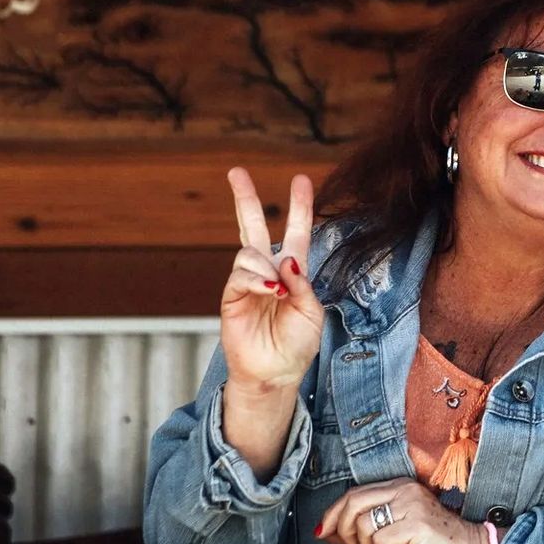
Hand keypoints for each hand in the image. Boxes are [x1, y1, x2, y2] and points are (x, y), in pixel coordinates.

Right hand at [220, 167, 323, 393]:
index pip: (297, 231)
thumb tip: (286, 259)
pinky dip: (256, 280)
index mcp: (294, 271)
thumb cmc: (297, 344)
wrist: (276, 372)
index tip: (301, 179)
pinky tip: (268, 292)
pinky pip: (240, 275)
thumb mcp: (312, 311)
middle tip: (236, 171)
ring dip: (265, 266)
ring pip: (249, 251)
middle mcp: (268, 270)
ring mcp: (247, 282)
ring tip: (276, 291)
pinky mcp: (231, 296)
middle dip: (245, 198)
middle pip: (254, 226)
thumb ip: (303, 284)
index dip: (300, 206)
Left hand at [316, 478, 491, 543]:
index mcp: (398, 487)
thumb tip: (325, 533)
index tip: (324, 533)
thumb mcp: (389, 537)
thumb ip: (360, 531)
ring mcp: (413, 505)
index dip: (332, 514)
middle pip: (353, 503)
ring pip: (364, 524)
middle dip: (344, 531)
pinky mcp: (418, 525)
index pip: (353, 494)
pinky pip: (381, 541)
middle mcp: (405, 490)